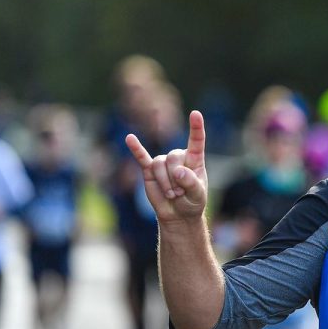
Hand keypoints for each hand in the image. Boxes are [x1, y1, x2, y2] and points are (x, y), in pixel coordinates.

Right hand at [125, 110, 208, 224]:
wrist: (177, 214)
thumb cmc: (192, 202)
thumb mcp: (198, 196)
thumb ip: (191, 183)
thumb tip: (178, 171)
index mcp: (195, 159)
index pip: (196, 141)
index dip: (196, 128)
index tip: (196, 114)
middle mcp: (178, 157)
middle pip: (173, 157)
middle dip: (176, 178)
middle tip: (180, 193)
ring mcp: (163, 162)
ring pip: (159, 164)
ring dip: (164, 182)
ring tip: (172, 194)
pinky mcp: (149, 170)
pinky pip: (142, 157)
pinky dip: (136, 149)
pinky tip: (129, 138)